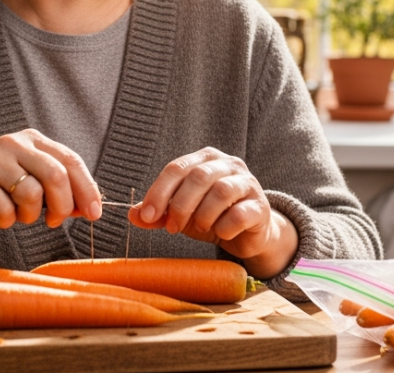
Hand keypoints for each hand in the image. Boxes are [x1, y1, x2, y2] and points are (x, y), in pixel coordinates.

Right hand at [0, 128, 102, 229]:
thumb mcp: (29, 181)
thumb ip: (59, 189)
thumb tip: (90, 207)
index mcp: (32, 140)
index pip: (71, 161)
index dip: (88, 189)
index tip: (95, 213)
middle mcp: (13, 143)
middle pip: (56, 176)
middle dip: (63, 207)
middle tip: (55, 221)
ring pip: (31, 195)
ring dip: (29, 217)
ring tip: (17, 214)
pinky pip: (4, 211)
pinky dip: (5, 222)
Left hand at [128, 147, 297, 278]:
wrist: (248, 233)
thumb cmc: (211, 216)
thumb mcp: (181, 214)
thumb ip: (158, 213)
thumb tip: (133, 215)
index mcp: (205, 159)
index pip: (176, 168)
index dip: (159, 192)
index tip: (148, 216)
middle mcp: (228, 164)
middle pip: (198, 177)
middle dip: (180, 206)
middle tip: (173, 228)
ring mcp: (248, 183)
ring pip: (221, 192)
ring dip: (203, 215)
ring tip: (199, 228)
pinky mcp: (261, 206)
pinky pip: (239, 214)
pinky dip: (224, 227)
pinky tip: (220, 233)